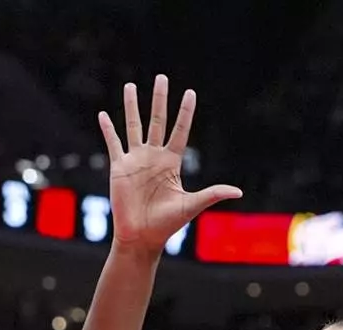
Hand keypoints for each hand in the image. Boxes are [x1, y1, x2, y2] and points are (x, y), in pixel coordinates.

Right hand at [102, 76, 239, 253]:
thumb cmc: (166, 225)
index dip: (185, 112)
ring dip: (132, 106)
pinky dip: (108, 129)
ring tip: (131, 86)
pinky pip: (113, 143)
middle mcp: (154, 157)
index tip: (190, 92)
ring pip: (134, 126)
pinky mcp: (119, 167)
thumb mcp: (191, 206)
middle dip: (159, 99)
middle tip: (161, 77)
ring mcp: (136, 160)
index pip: (180, 130)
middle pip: (157, 121)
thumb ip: (213, 194)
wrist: (141, 238)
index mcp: (172, 163)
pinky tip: (103, 115)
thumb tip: (239, 192)